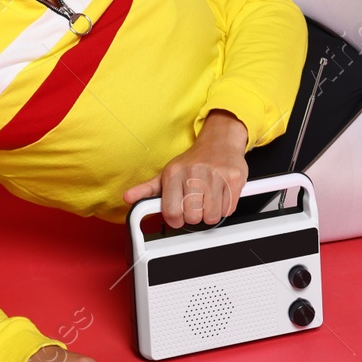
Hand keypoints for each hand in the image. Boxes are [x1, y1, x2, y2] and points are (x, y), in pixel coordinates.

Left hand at [123, 110, 249, 228]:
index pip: (172, 212)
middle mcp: (194, 173)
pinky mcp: (233, 179)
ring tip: (209, 200)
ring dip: (211, 213)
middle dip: (195, 215)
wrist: (220, 141)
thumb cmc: (194, 160)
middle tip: (196, 205)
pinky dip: (225, 207)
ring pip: (212, 216)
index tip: (179, 215)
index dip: (176, 219)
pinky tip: (220, 195)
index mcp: (174, 173)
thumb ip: (147, 189)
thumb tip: (128, 198)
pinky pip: (228, 209)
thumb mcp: (168, 172)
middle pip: (193, 217)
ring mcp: (215, 176)